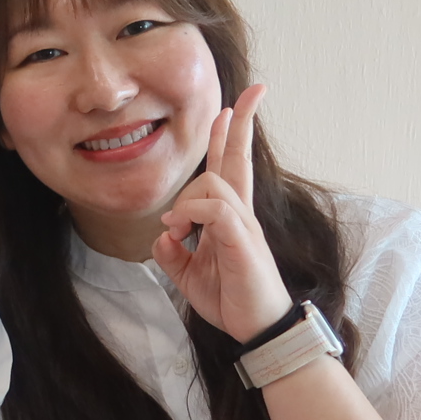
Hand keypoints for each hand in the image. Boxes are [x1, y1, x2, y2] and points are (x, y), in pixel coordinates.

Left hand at [153, 83, 291, 341]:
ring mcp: (244, 225)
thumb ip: (173, 252)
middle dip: (241, 123)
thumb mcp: (188, 275)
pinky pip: (216, 208)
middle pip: (239, 158)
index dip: (228, 137)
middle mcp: (240, 214)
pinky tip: (180, 230)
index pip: (230, 168)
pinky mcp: (242, 240)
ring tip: (177, 229)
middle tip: (254, 90)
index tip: (228, 108)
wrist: (258, 329)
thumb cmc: (231, 299)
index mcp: (229, 217)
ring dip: (187, 199)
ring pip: (215, 181)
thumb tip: (162, 235)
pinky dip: (192, 212)